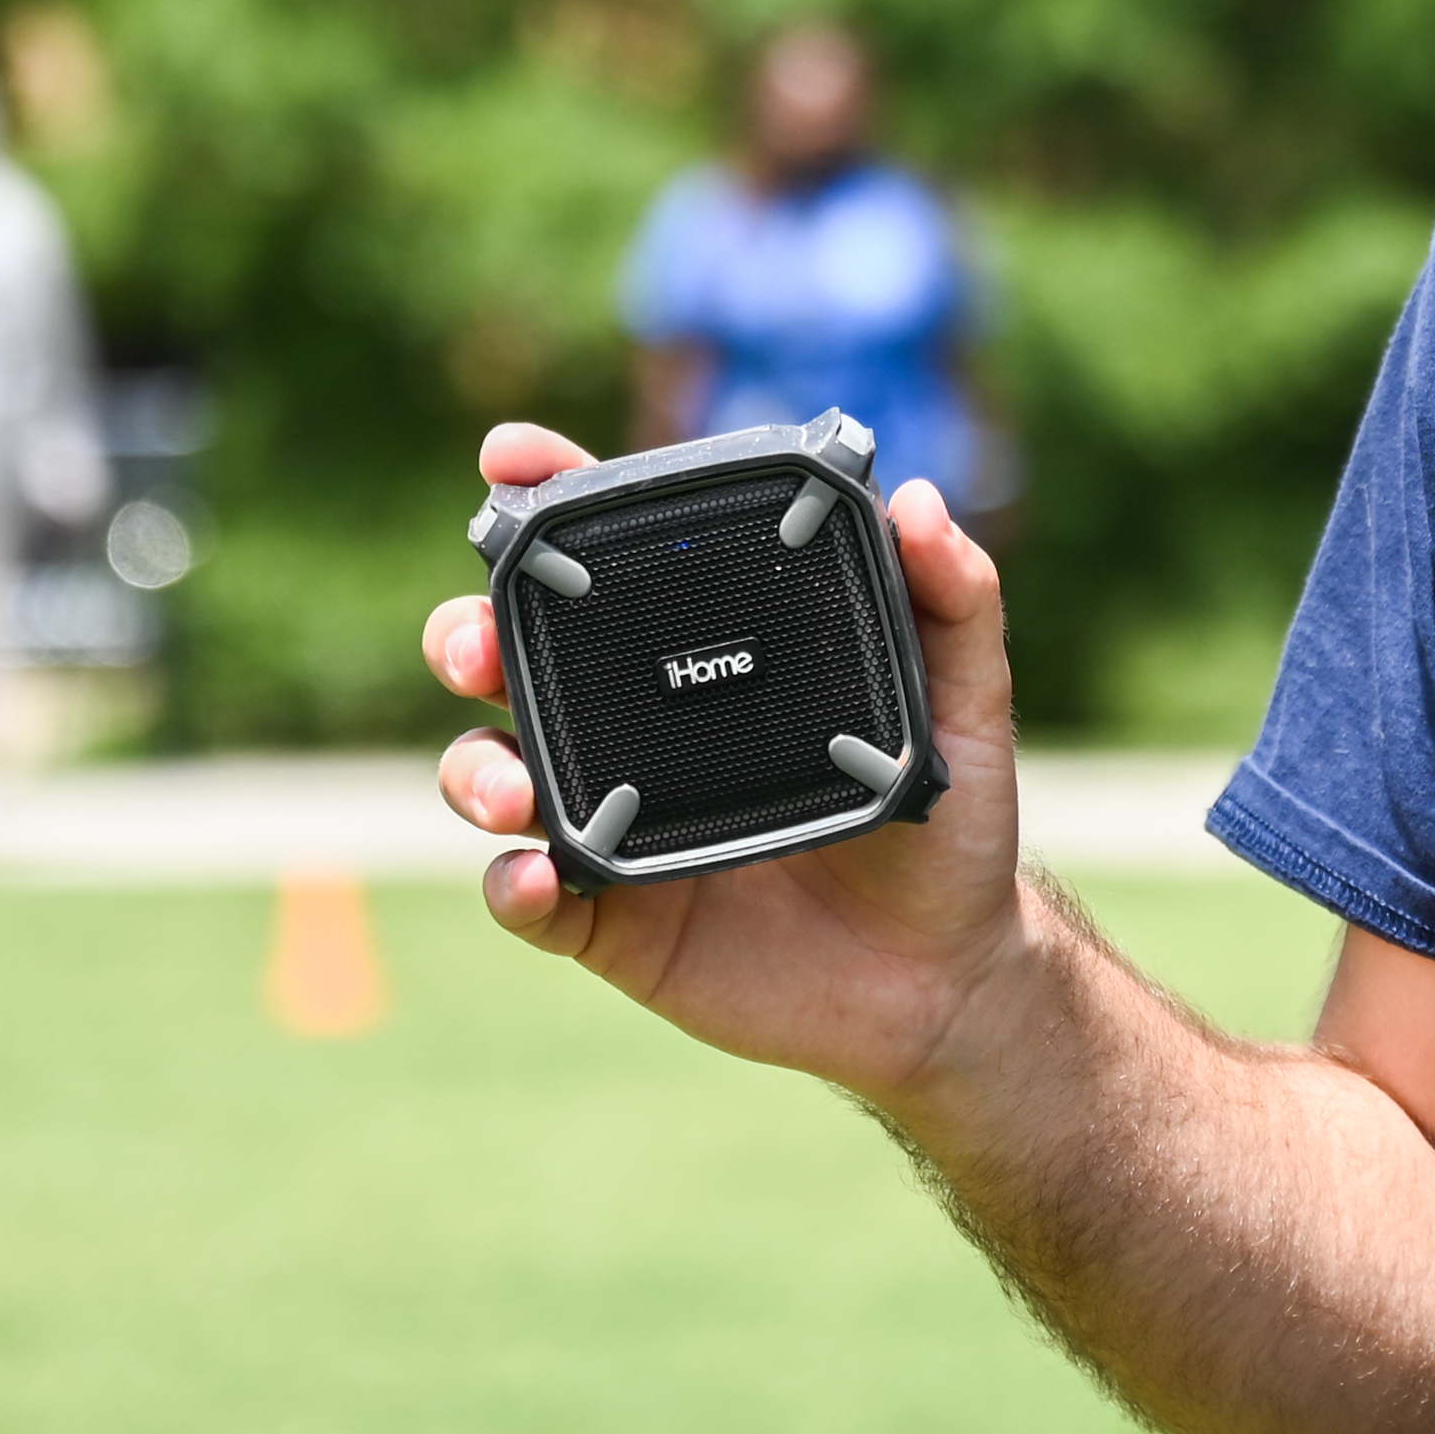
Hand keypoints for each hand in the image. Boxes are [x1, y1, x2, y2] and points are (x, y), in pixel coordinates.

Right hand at [430, 424, 1035, 1104]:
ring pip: (491, 771)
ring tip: (511, 788)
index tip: (510, 459)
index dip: (548, 496)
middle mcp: (638, 724)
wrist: (947, 974)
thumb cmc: (949, 820)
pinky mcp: (609, 917)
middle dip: (466, 634)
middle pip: (510, 656)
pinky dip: (511, 886)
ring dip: (473, 767)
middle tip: (478, 645)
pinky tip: (537, 875)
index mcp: (705, 650)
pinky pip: (527, 898)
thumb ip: (954, 599)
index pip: (610, 558)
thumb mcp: (967, 702)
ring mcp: (612, 819)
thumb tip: (922, 503)